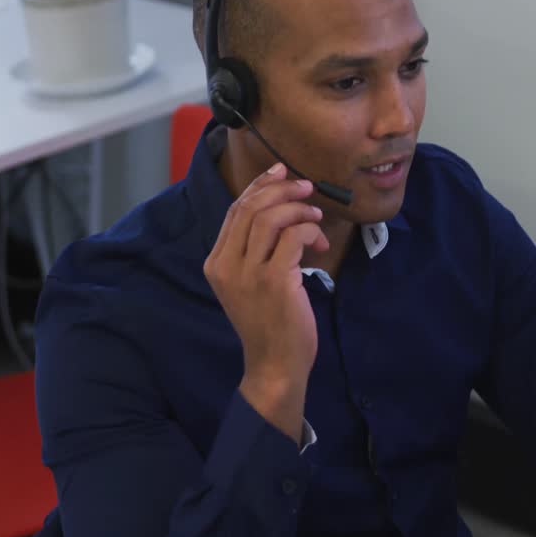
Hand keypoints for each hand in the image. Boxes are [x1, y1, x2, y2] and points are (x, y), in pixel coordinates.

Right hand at [203, 163, 330, 441]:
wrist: (274, 364)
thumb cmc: (270, 324)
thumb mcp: (251, 284)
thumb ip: (256, 251)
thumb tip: (282, 209)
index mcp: (216, 263)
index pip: (234, 211)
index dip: (259, 186)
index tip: (281, 172)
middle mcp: (226, 265)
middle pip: (249, 207)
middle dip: (281, 189)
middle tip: (307, 187)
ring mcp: (248, 273)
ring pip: (270, 218)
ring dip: (298, 209)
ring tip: (316, 216)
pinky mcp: (274, 280)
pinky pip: (292, 237)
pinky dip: (309, 231)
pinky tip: (319, 243)